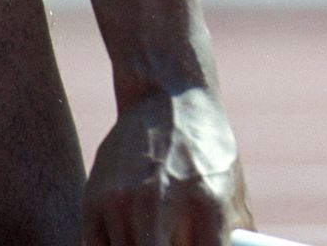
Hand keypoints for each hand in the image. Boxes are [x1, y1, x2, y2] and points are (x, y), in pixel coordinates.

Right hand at [83, 86, 251, 244]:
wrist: (166, 96)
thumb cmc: (205, 146)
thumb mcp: (230, 182)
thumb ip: (231, 232)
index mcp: (208, 201)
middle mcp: (163, 203)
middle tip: (170, 244)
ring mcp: (124, 203)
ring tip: (156, 232)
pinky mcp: (95, 201)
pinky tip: (131, 237)